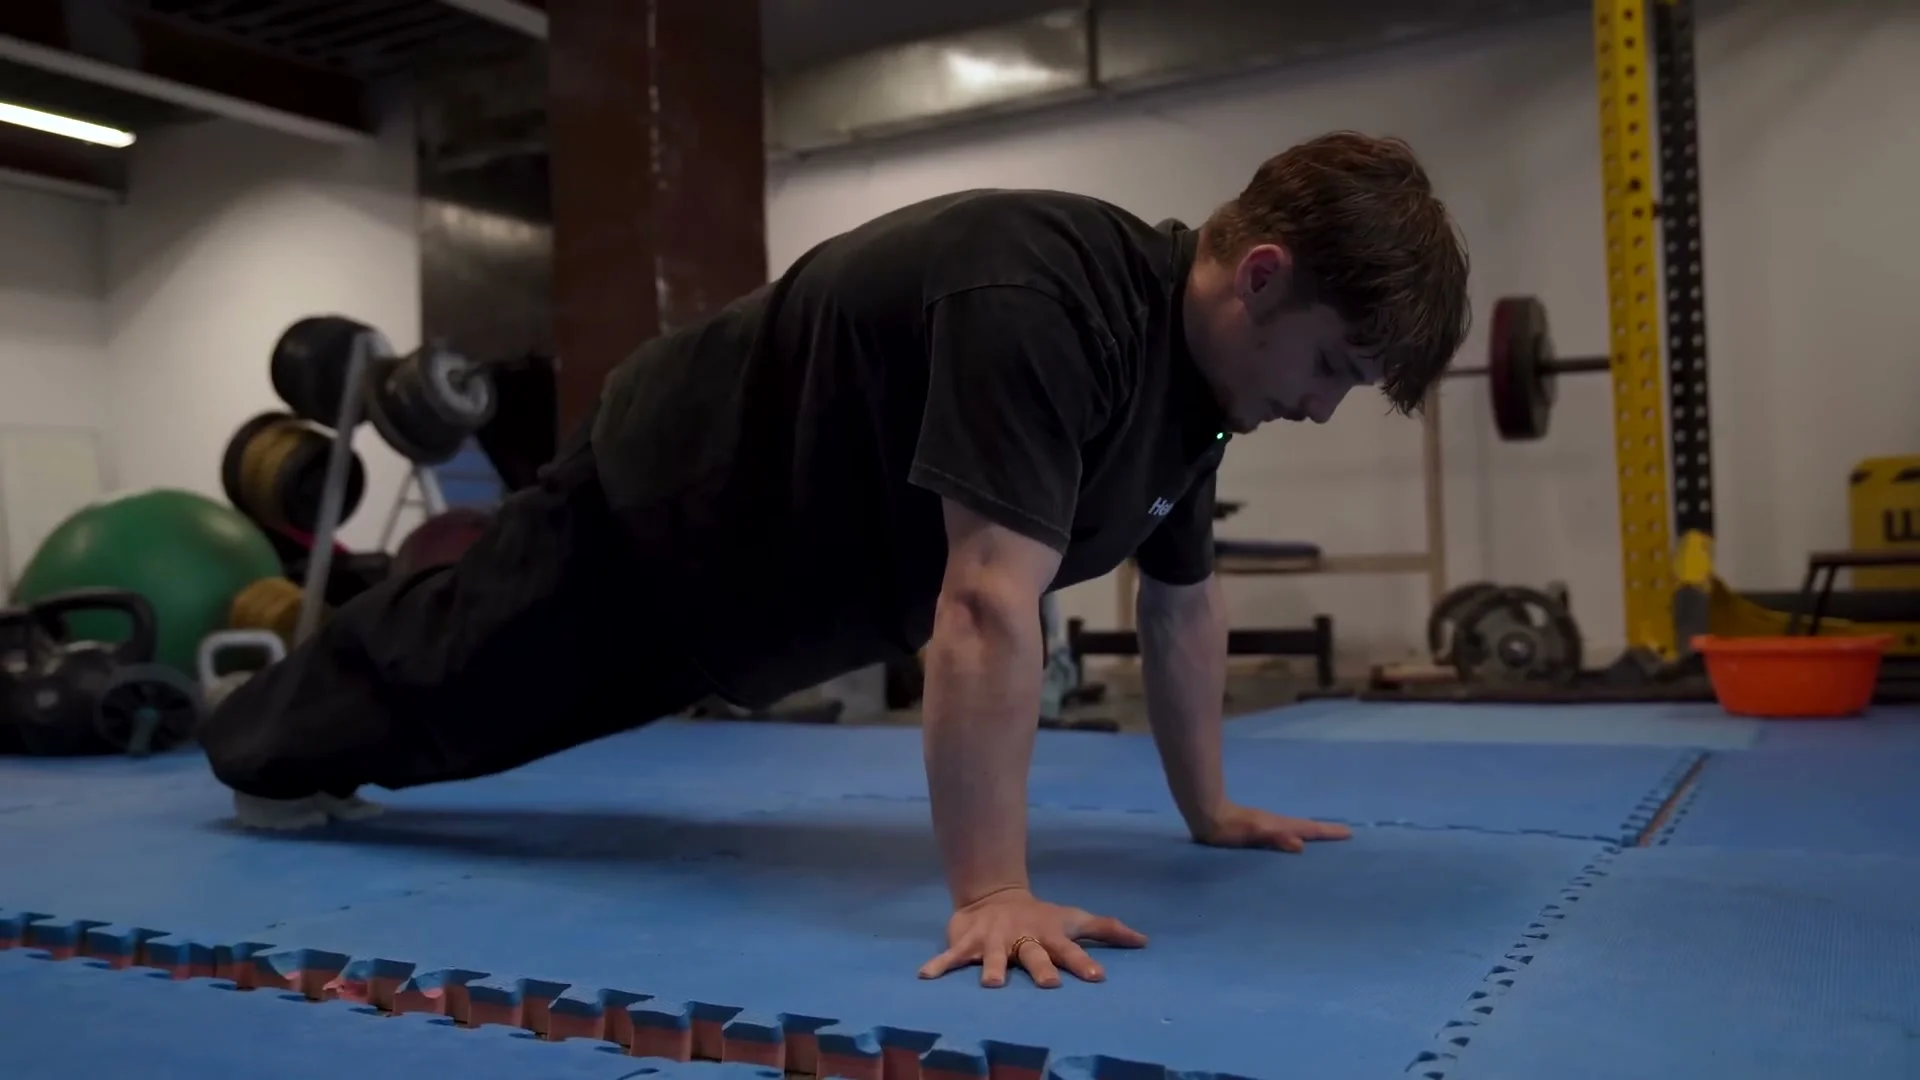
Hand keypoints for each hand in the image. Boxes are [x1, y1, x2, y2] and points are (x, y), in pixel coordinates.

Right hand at [918, 888, 1147, 987]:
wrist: (994, 894)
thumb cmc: (1040, 916)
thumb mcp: (1073, 919)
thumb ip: (1106, 930)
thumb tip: (1145, 941)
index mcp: (1048, 935)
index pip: (1071, 949)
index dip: (1084, 962)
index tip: (1098, 977)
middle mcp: (1022, 938)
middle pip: (1033, 955)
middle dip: (1041, 968)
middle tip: (1049, 984)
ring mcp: (993, 940)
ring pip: (992, 956)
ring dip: (991, 968)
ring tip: (991, 985)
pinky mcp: (966, 941)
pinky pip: (951, 955)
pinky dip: (938, 964)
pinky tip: (926, 976)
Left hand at [1192, 803, 1352, 852]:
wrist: (1206, 817)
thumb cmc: (1229, 828)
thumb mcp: (1253, 833)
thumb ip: (1275, 837)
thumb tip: (1301, 844)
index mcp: (1279, 826)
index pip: (1308, 829)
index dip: (1327, 832)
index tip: (1349, 832)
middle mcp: (1276, 824)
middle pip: (1306, 827)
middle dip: (1325, 831)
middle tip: (1344, 833)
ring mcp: (1267, 827)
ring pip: (1295, 829)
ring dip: (1311, 833)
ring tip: (1325, 838)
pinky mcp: (1257, 831)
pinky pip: (1284, 834)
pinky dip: (1295, 836)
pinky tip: (1291, 843)